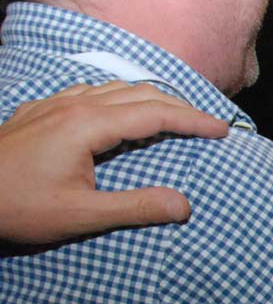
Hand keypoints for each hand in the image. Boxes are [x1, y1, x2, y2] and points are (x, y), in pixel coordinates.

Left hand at [0, 82, 227, 243]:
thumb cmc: (18, 205)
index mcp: (88, 125)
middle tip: (209, 125)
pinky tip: (122, 112)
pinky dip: (123, 97)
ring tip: (176, 117)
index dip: (193, 120)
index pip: (155, 113)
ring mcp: (55, 104)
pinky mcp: (42, 110)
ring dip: (153, 99)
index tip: (222, 130)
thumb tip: (185, 205)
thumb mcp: (81, 215)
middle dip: (181, 105)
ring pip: (117, 88)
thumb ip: (136, 208)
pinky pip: (93, 91)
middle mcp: (75, 105)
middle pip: (141, 93)